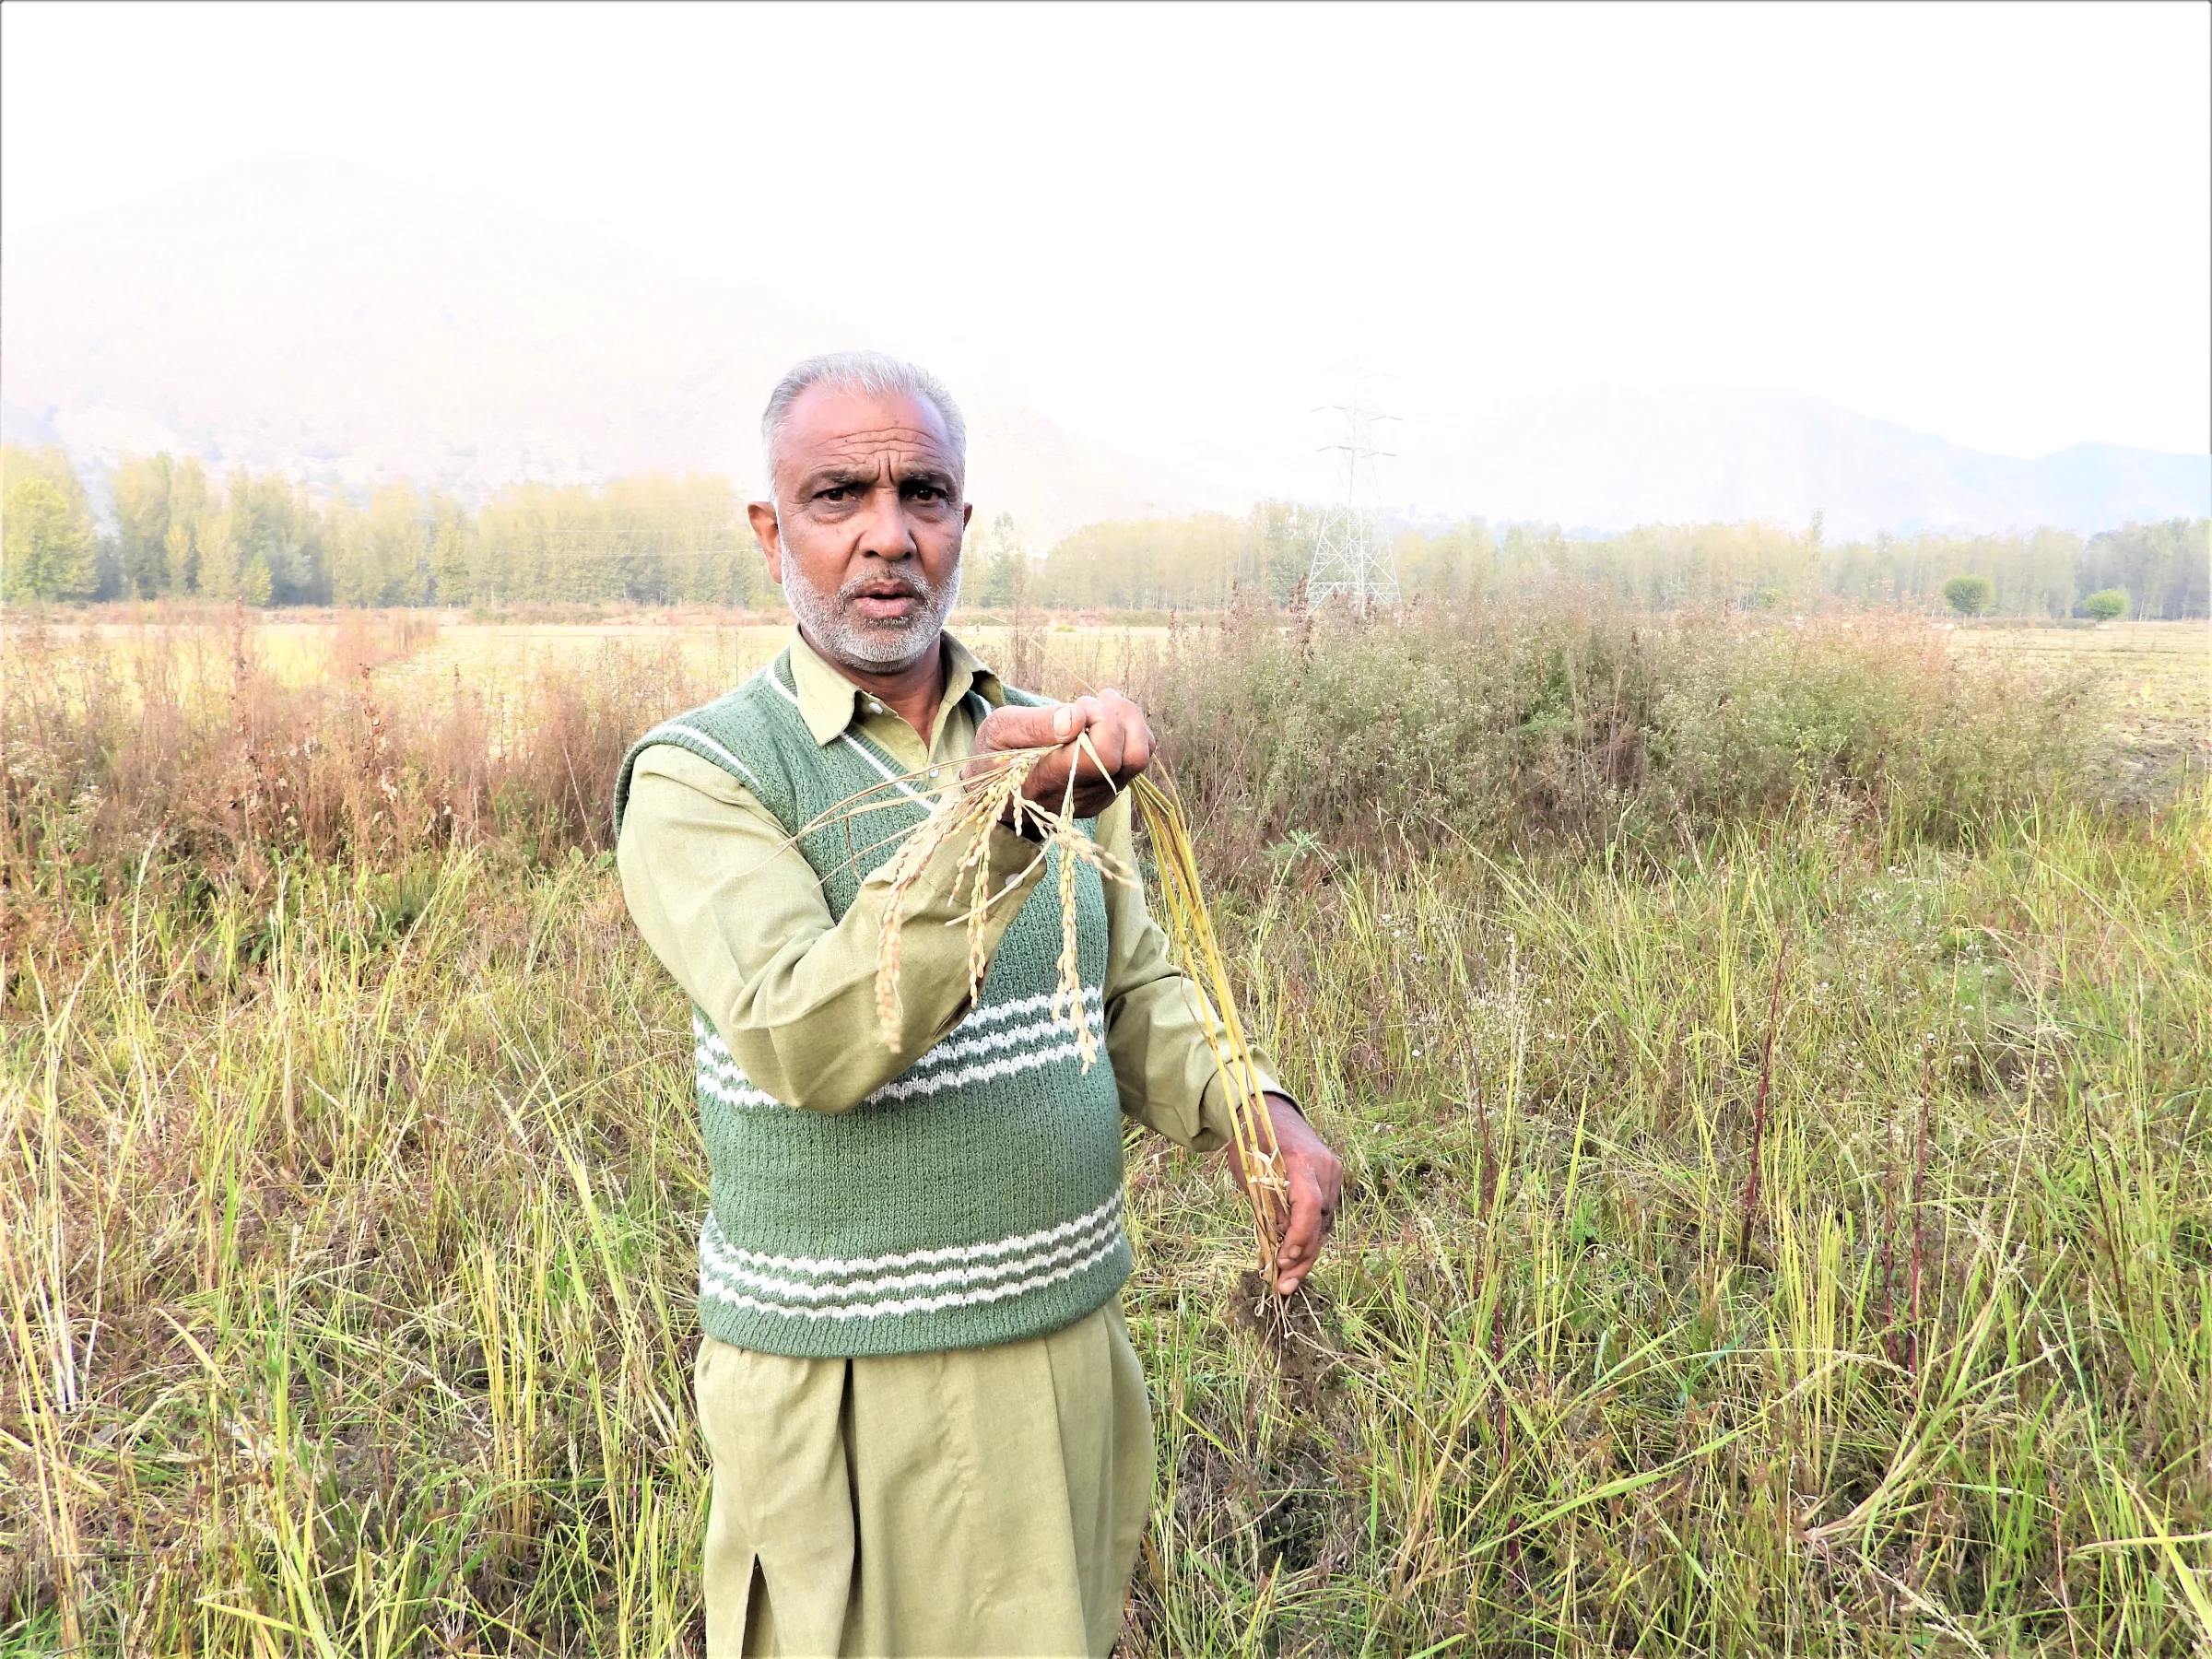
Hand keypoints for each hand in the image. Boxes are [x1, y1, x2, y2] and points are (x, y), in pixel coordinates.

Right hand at [966, 690, 1153, 821]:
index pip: (1103, 756)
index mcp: (1052, 780)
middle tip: (1090, 701)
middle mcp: (1083, 793)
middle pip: (1132, 756)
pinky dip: (1129, 730)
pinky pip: (1137, 758)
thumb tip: (1077, 717)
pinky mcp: (1109, 791)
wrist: (998, 792)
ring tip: (1099, 704)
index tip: (1077, 706)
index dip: (1101, 721)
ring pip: (1141, 755)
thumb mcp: (998, 732)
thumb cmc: (997, 756)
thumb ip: (1035, 725)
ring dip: (1128, 720)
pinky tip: (1103, 720)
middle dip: (1119, 716)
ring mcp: (1100, 795)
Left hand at [1230, 1093, 1342, 1294]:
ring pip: (1325, 1224)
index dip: (1299, 1237)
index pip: (1310, 1207)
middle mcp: (1325, 1169)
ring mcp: (1334, 1174)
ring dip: (1307, 1252)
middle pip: (1320, 1223)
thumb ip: (1267, 1204)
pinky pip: (1324, 1215)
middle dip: (1303, 1258)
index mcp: (1302, 1162)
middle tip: (1285, 1287)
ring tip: (1288, 1280)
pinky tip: (1295, 1257)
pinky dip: (1310, 1236)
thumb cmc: (1252, 1141)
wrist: (1271, 1111)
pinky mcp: (1333, 1180)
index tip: (1282, 1260)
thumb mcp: (1250, 1172)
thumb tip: (1280, 1241)